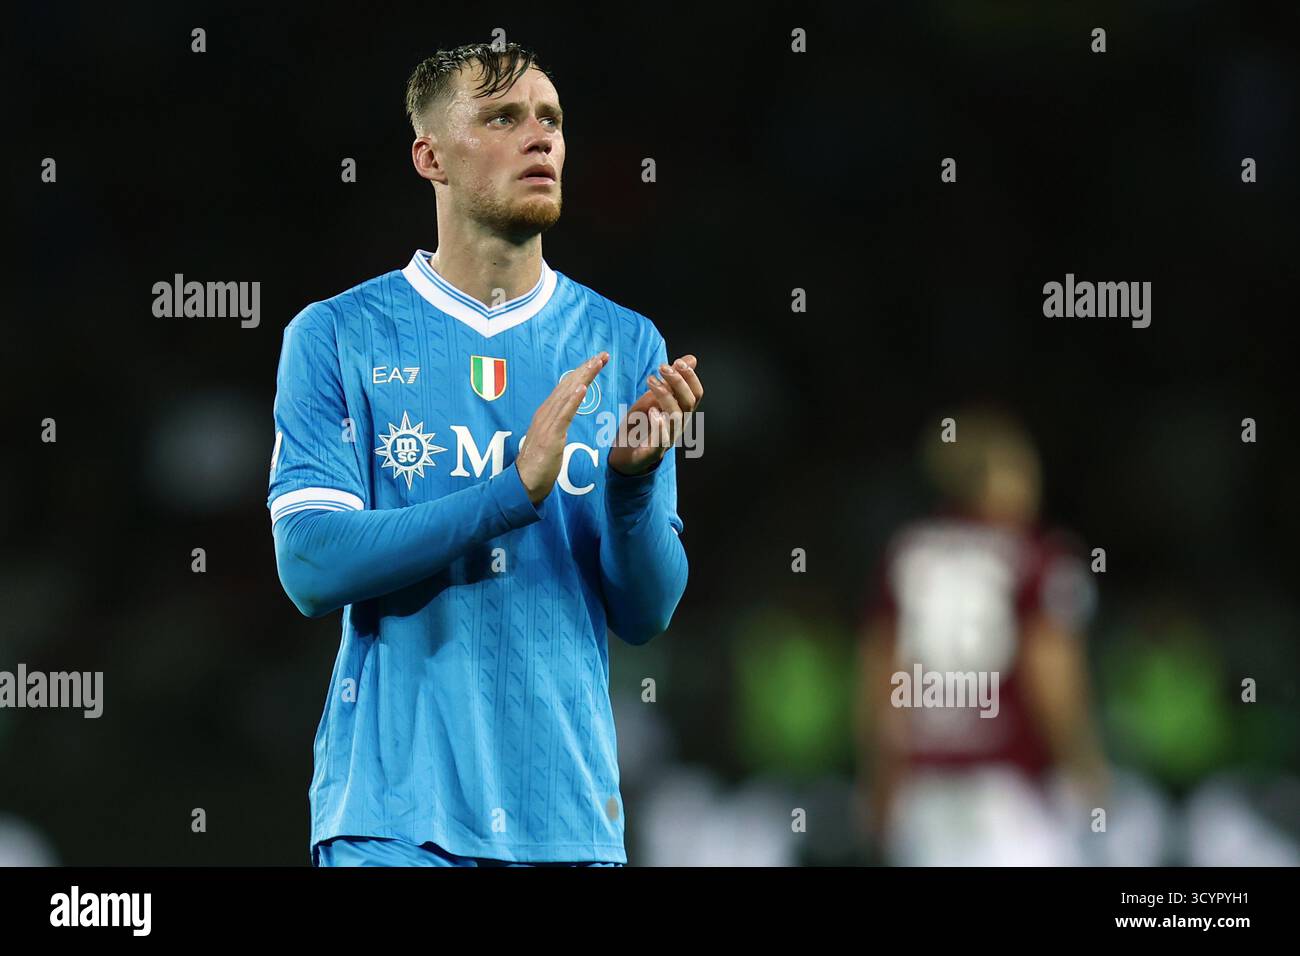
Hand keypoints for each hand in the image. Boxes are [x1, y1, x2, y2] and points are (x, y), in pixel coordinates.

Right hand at [516, 352, 608, 503]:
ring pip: (567, 395)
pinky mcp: (551, 436)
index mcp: (547, 413)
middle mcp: (546, 413)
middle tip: (602, 355)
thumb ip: (558, 423)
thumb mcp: (552, 438)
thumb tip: (568, 413)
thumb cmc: (539, 464)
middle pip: (568, 385)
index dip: (582, 373)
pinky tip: (582, 388)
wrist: (525, 482)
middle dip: (586, 369)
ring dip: (583, 378)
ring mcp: (547, 423)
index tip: (597, 362)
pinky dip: (573, 400)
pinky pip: (563, 415)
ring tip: (595, 364)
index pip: (567, 387)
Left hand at [608, 354, 702, 475]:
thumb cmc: (641, 425)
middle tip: (662, 367)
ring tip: (651, 381)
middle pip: (688, 403)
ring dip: (666, 396)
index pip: (696, 394)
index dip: (690, 377)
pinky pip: (661, 441)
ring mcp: (667, 439)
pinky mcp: (652, 452)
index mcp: (681, 413)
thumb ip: (671, 381)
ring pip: (676, 418)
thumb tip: (691, 359)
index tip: (677, 361)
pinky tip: (653, 411)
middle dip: (678, 382)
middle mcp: (678, 426)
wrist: (624, 454)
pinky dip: (660, 425)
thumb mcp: (654, 397)